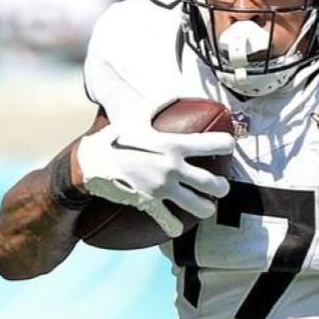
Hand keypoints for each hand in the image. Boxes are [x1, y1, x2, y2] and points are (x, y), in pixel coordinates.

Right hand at [74, 100, 233, 236]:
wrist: (90, 162)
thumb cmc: (115, 136)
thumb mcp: (137, 114)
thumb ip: (160, 101)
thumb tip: (177, 91)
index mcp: (174, 145)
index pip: (215, 144)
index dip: (228, 145)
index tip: (228, 147)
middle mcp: (172, 168)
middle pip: (214, 184)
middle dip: (222, 187)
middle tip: (219, 186)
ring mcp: (162, 189)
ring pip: (199, 207)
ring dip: (206, 208)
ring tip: (204, 205)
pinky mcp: (149, 204)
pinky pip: (171, 223)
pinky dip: (176, 227)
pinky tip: (177, 226)